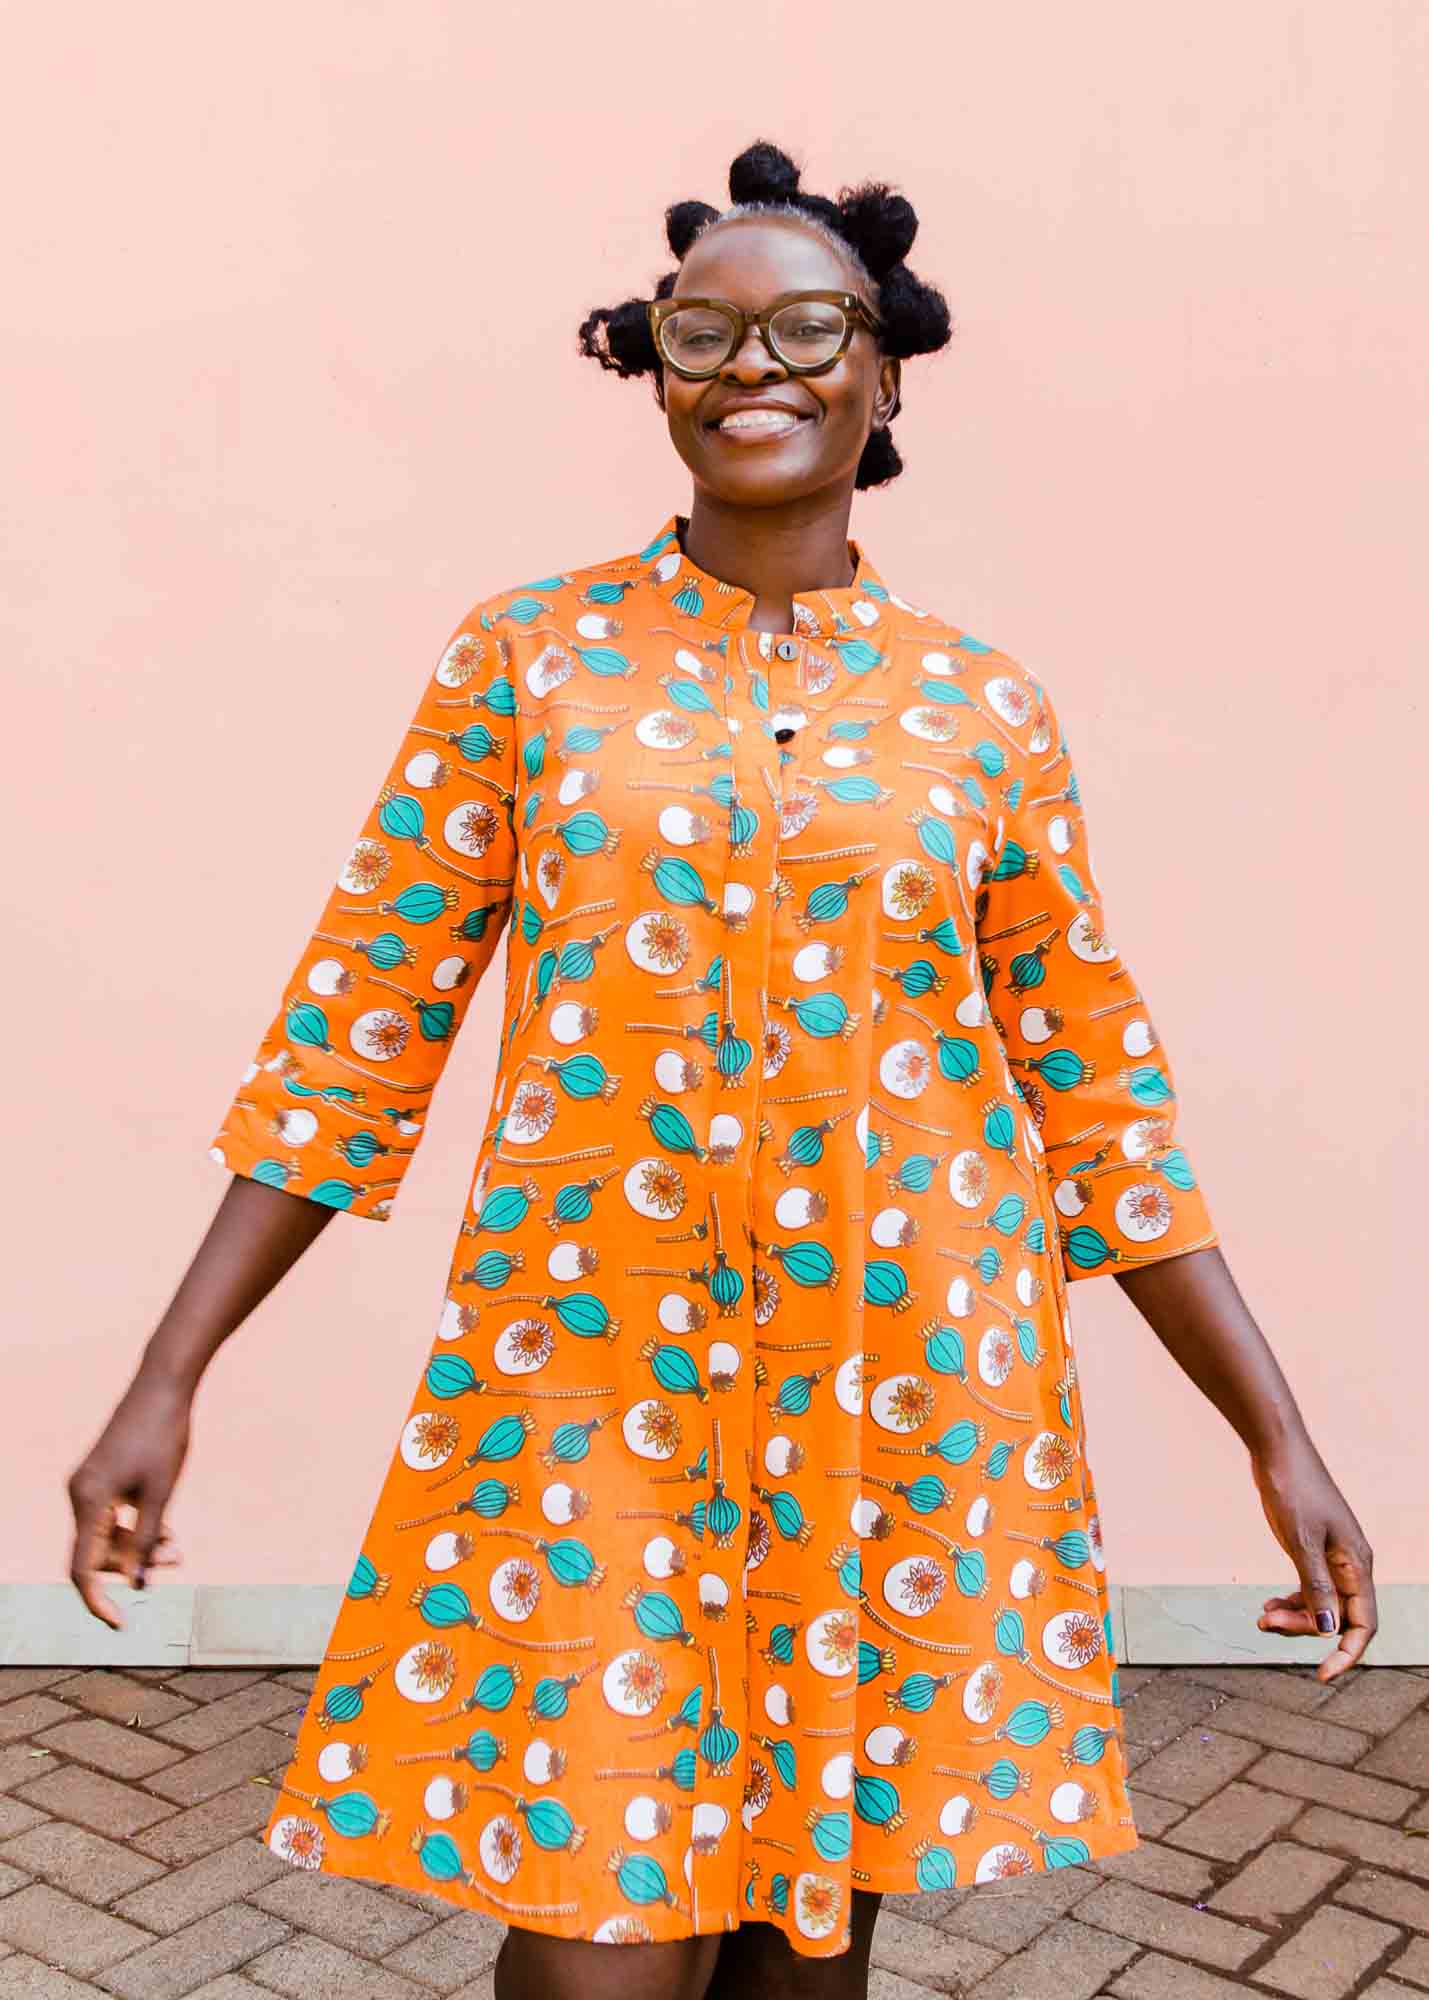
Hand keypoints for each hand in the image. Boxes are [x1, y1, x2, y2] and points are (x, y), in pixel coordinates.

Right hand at [67, 1372, 189, 1629]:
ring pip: (105, 1536)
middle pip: (95, 1553)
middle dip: (132, 1565)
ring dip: (138, 1547)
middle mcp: (79, 1494)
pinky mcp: (100, 1478)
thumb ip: (147, 1541)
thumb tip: (139, 1583)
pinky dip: (135, 1528)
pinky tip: (164, 1533)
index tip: (119, 1624)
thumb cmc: (164, 1436)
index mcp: (88, 1500)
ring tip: (175, 1549)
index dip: (97, 1601)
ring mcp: (87, 1485)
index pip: (81, 1569)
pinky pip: (110, 1518)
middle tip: (175, 1562)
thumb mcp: (161, 1494)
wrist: (164, 1386)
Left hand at [1250, 1432, 1375, 1682]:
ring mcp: (1332, 1557)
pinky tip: (1268, 1606)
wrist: (1278, 1451)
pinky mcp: (1313, 1549)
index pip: (1363, 1624)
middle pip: (1338, 1617)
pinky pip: (1309, 1588)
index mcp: (1357, 1565)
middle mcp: (1350, 1565)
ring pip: (1321, 1604)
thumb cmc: (1293, 1490)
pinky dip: (1291, 1601)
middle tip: (1265, 1623)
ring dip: (1295, 1616)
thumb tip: (1329, 1629)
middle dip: (1306, 1628)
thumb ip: (1315, 1586)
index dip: (1347, 1653)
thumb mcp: (1301, 1541)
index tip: (1322, 1675)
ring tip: (1262, 1617)